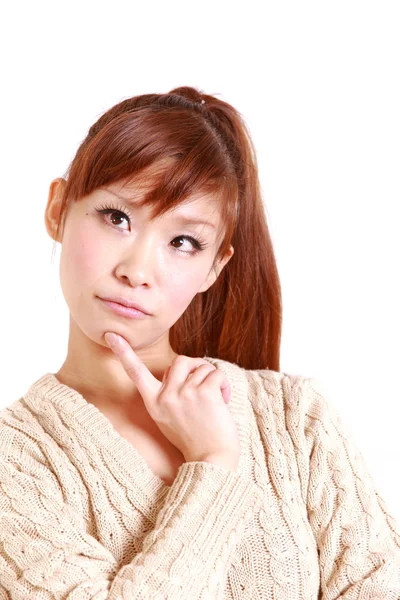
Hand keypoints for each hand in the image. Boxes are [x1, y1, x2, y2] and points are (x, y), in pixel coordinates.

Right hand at [104, 332, 239, 470]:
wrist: (211, 461)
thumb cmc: (194, 439)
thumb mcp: (169, 418)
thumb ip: (169, 394)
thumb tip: (180, 369)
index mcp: (154, 403)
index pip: (135, 373)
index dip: (123, 352)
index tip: (112, 335)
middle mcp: (165, 397)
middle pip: (181, 360)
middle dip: (196, 369)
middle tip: (205, 387)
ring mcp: (184, 394)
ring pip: (202, 367)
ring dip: (213, 379)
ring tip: (215, 400)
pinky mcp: (204, 393)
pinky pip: (216, 374)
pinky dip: (224, 385)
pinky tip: (223, 401)